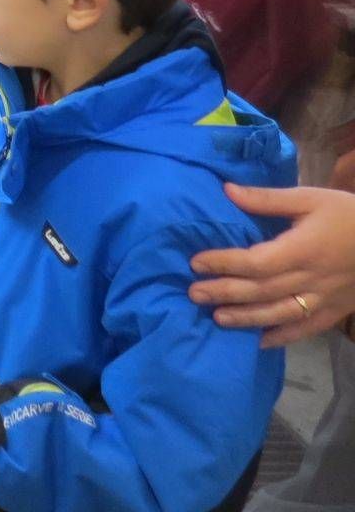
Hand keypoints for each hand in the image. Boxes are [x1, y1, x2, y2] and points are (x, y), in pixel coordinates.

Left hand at [189, 182, 354, 346]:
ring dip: (247, 318)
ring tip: (217, 318)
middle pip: (262, 290)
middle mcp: (311, 279)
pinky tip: (259, 342)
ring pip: (280, 313)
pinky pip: (306, 328)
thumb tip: (227, 190)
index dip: (225, 263)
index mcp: (303, 249)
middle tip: (193, 293)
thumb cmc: (349, 215)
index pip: (257, 261)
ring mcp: (324, 299)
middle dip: (225, 293)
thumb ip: (268, 199)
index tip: (196, 262)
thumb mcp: (310, 198)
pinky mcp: (335, 311)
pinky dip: (282, 337)